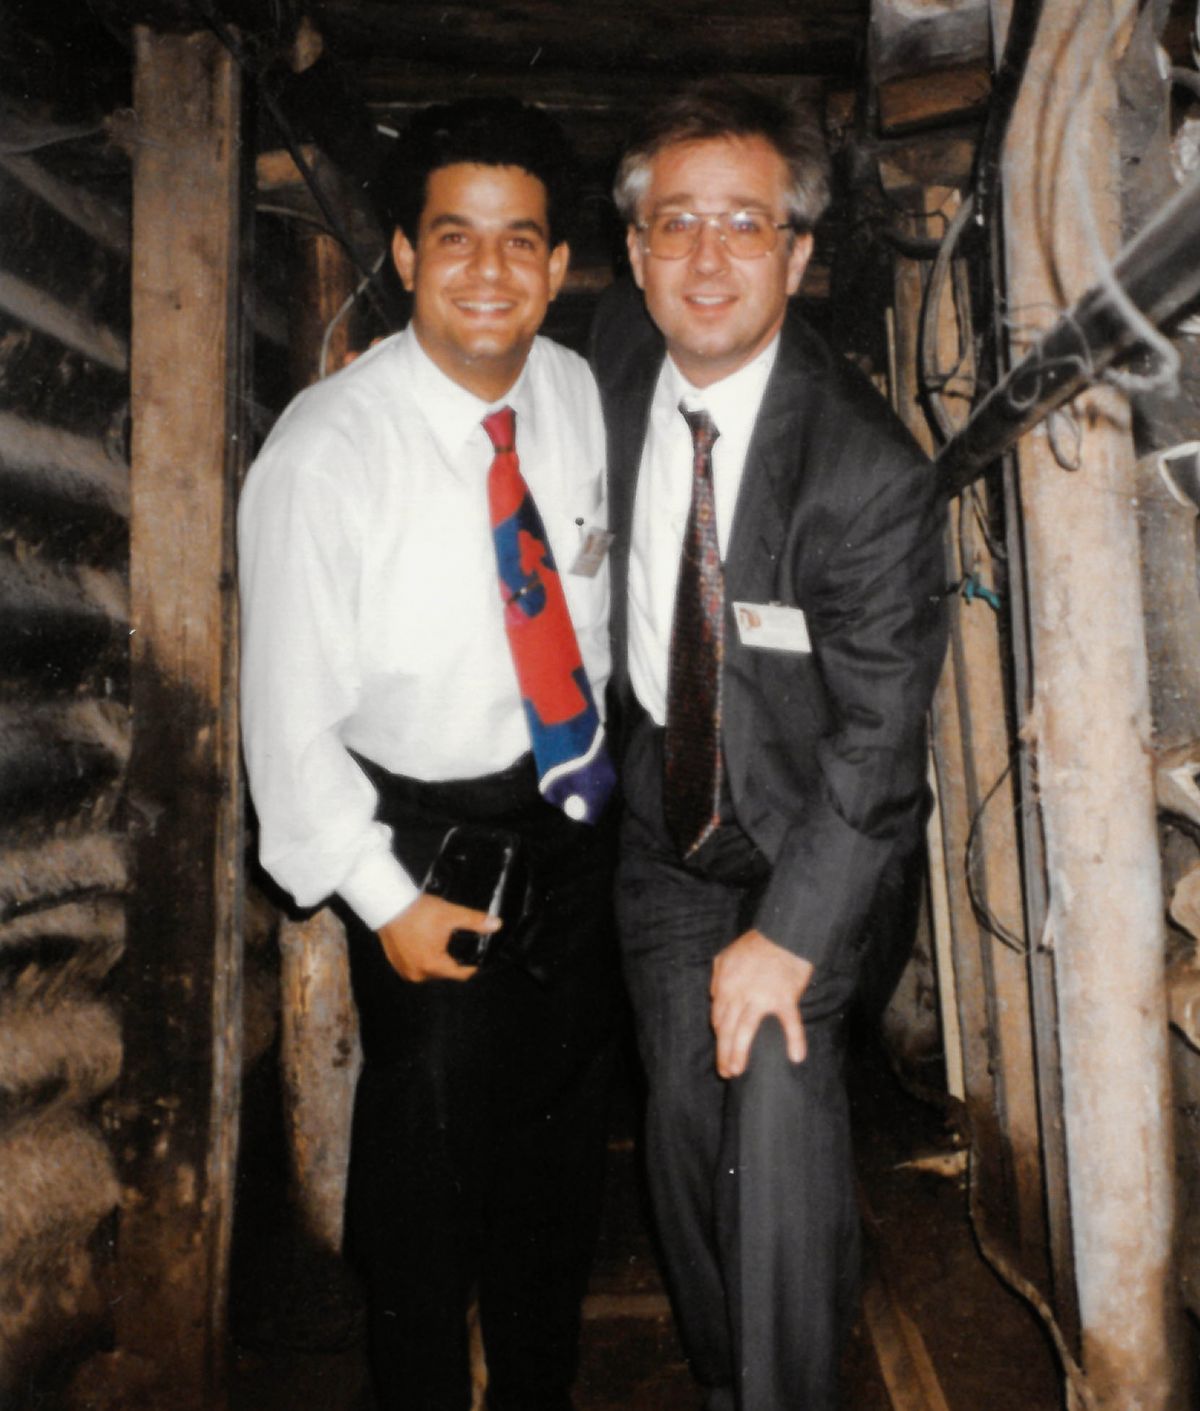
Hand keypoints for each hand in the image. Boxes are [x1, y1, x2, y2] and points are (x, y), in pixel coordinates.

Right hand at [376, 893, 499, 982]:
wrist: (388, 905)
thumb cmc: (417, 911)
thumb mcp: (450, 914)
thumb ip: (475, 921)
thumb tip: (496, 924)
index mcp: (432, 965)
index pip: (461, 974)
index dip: (473, 965)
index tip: (478, 957)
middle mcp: (418, 974)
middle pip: (446, 972)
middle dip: (454, 960)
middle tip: (457, 943)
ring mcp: (405, 970)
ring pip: (431, 970)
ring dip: (437, 959)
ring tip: (440, 941)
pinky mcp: (397, 964)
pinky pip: (417, 966)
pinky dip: (423, 957)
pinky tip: (426, 943)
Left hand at [710, 929, 813, 1078]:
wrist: (783, 933)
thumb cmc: (756, 944)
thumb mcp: (727, 955)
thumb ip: (717, 975)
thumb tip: (714, 995)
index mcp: (725, 984)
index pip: (718, 1016)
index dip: (720, 1033)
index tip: (724, 1045)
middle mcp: (739, 993)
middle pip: (726, 1028)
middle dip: (723, 1052)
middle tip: (725, 1073)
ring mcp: (762, 997)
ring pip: (746, 1030)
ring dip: (739, 1052)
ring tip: (737, 1071)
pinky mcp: (785, 997)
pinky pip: (790, 1023)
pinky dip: (794, 1039)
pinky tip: (796, 1057)